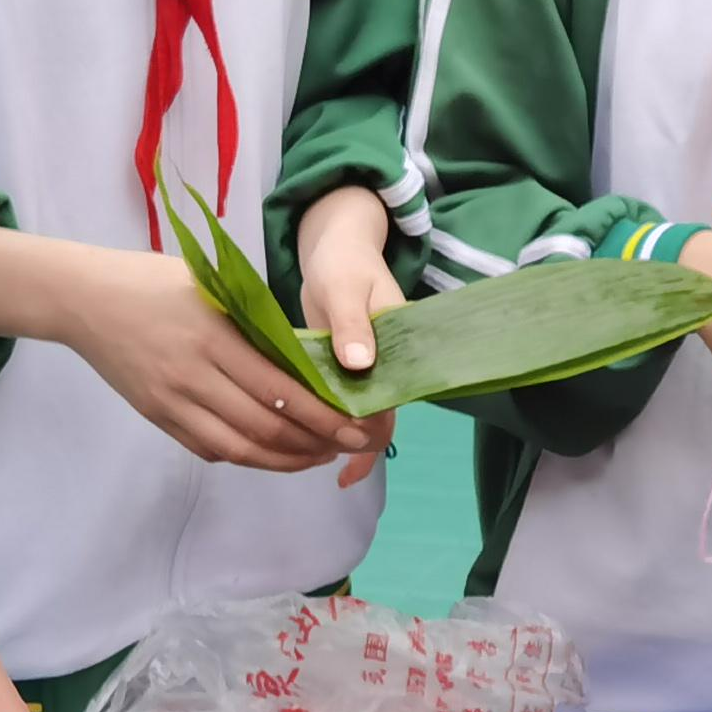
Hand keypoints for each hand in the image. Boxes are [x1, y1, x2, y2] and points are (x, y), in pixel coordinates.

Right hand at [71, 246, 381, 472]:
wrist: (84, 300)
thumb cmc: (153, 282)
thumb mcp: (211, 289)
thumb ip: (254, 325)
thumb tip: (309, 361)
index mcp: (214, 336)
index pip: (280, 390)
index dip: (323, 416)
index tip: (357, 423)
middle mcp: (193, 375)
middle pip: (265, 428)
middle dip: (316, 442)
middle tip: (349, 444)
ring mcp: (172, 402)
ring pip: (240, 449)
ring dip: (285, 459)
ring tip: (318, 455)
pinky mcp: (157, 416)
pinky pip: (209, 449)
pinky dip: (247, 456)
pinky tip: (273, 452)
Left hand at [293, 186, 409, 490]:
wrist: (337, 248)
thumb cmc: (345, 263)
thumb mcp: (346, 286)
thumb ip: (352, 323)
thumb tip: (359, 363)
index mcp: (400, 349)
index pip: (392, 399)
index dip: (370, 427)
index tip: (344, 448)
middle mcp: (387, 369)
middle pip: (377, 420)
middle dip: (353, 446)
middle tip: (322, 461)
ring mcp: (364, 375)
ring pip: (359, 422)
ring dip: (339, 444)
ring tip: (311, 462)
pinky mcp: (341, 375)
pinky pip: (341, 411)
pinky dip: (332, 433)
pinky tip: (322, 462)